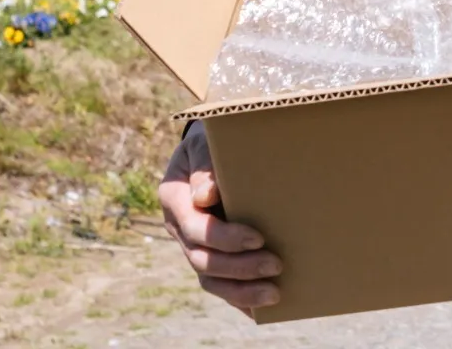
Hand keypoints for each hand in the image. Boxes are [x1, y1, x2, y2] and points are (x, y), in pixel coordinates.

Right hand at [159, 121, 282, 309]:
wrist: (209, 148)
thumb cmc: (212, 142)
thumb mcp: (205, 143)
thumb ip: (206, 164)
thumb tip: (206, 194)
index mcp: (174, 199)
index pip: (196, 227)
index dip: (225, 238)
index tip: (258, 238)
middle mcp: (179, 227)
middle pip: (203, 260)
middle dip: (240, 268)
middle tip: (277, 265)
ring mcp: (192, 244)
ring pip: (209, 279)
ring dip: (241, 291)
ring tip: (275, 293)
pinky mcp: (208, 255)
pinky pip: (219, 284)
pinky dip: (239, 298)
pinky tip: (262, 309)